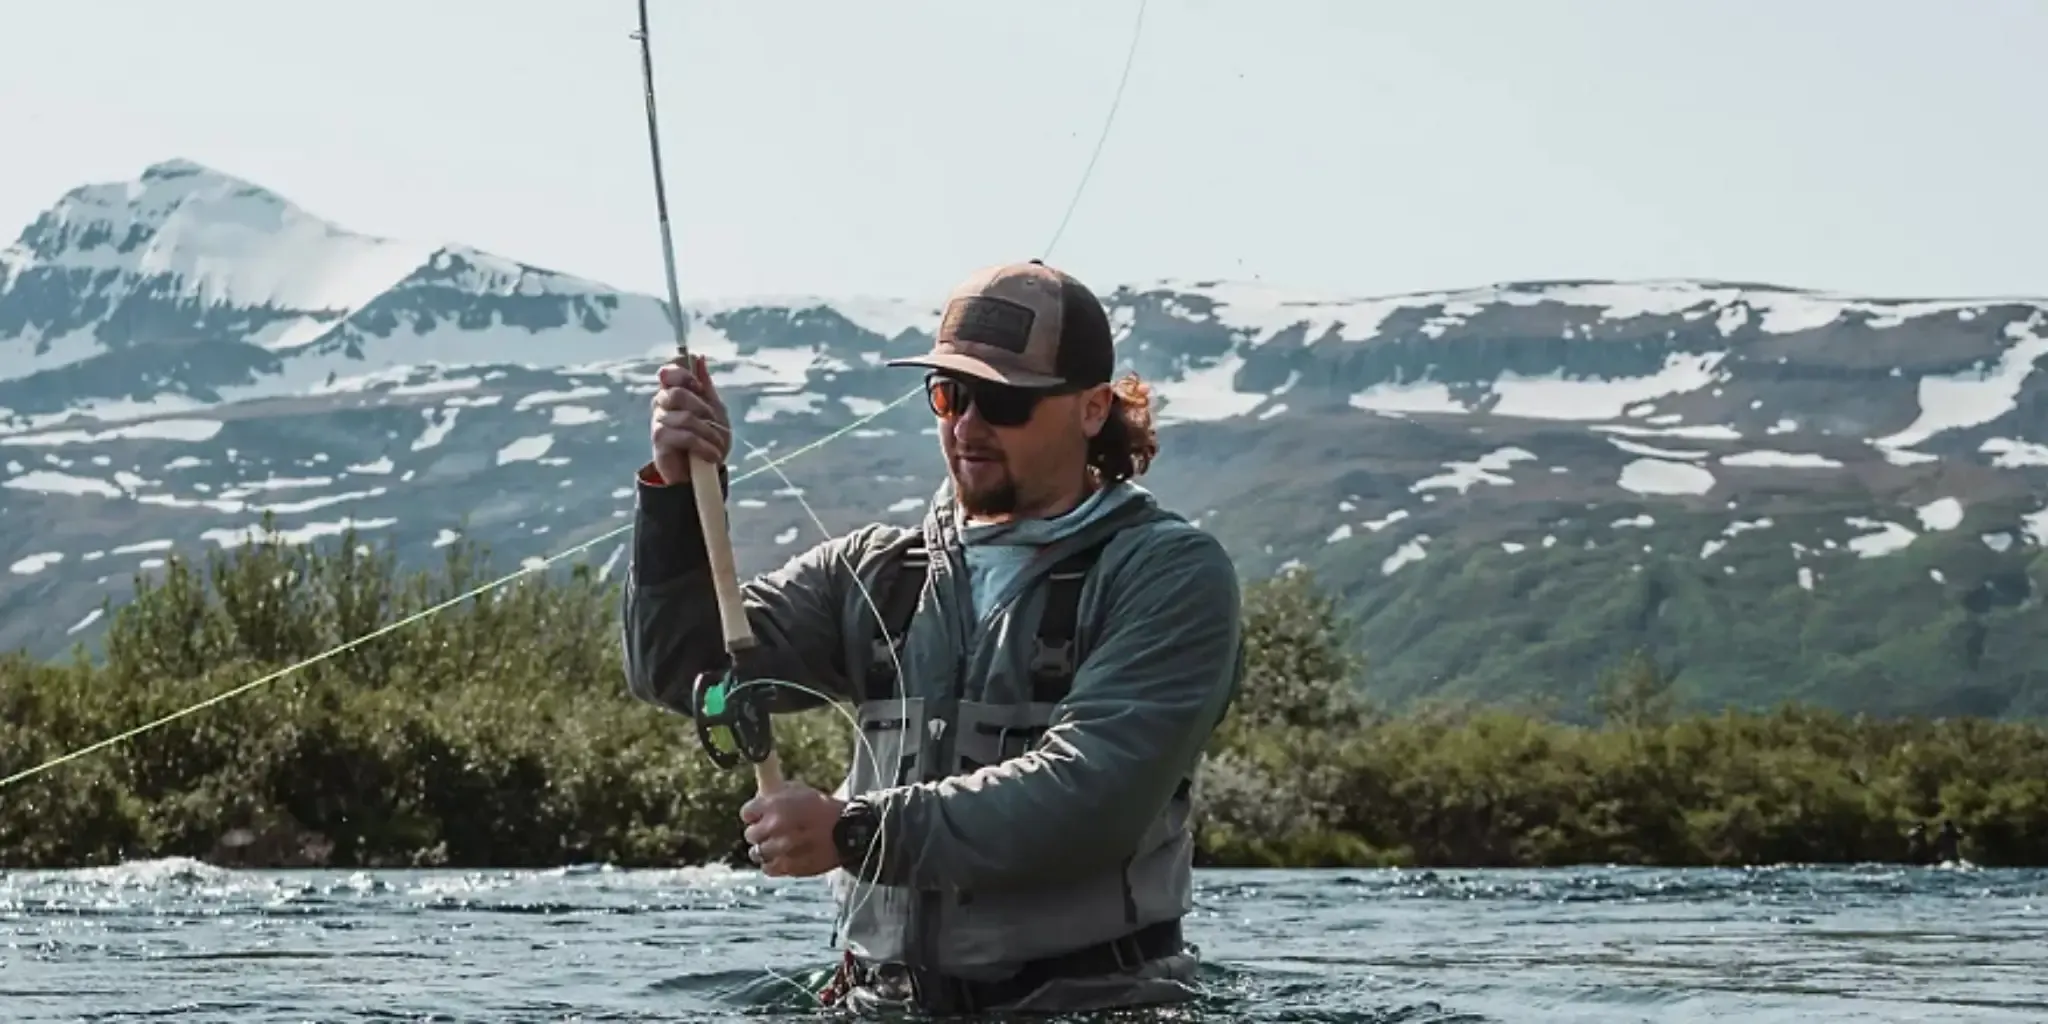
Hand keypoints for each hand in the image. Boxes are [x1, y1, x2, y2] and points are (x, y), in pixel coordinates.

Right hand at [649, 353, 730, 484]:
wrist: (702, 472)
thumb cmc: (706, 438)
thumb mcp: (714, 410)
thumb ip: (705, 386)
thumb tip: (699, 358)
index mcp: (673, 392)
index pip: (669, 373)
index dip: (683, 375)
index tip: (699, 387)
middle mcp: (661, 405)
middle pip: (677, 394)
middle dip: (702, 409)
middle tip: (715, 423)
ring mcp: (658, 423)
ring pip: (686, 418)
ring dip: (709, 433)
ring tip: (718, 446)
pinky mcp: (660, 442)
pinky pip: (683, 436)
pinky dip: (703, 446)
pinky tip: (712, 455)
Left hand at [740, 782, 844, 877]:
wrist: (850, 831)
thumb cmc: (825, 809)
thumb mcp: (801, 791)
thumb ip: (777, 794)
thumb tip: (760, 798)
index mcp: (776, 805)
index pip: (746, 813)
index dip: (754, 815)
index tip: (759, 816)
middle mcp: (774, 826)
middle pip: (750, 834)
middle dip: (758, 832)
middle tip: (770, 832)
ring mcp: (781, 848)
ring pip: (757, 853)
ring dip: (763, 850)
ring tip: (776, 846)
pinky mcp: (789, 866)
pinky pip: (768, 868)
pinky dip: (772, 864)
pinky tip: (781, 857)